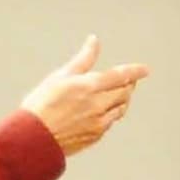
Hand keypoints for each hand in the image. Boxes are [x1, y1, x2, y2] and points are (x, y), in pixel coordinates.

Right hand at [21, 36, 150, 156]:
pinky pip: (111, 122)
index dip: (135, 71)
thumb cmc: (42, 104)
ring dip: (123, 99)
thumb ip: (83, 59)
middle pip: (125, 92)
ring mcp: (99, 122)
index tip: (145, 69)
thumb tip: (94, 41)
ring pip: (121, 108)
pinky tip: (105, 110)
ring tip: (120, 93)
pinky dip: (112, 113)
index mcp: (90, 87)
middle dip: (129, 84)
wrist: (34, 138)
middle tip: (129, 80)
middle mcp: (99, 105)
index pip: (121, 75)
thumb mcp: (61, 76)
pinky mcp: (95, 136)